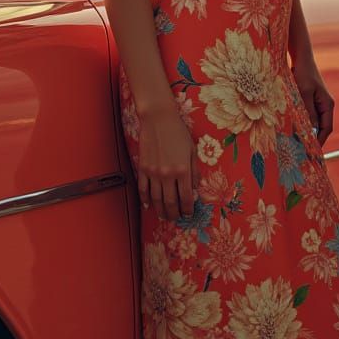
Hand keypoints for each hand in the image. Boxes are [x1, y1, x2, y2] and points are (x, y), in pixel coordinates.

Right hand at [136, 106, 198, 220]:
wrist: (158, 119)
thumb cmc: (178, 132)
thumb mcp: (192, 150)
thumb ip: (194, 170)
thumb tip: (195, 188)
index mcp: (183, 170)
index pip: (186, 197)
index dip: (187, 209)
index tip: (188, 214)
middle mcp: (168, 174)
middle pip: (170, 202)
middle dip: (174, 214)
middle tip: (176, 219)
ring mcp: (153, 173)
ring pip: (156, 199)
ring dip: (160, 211)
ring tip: (164, 216)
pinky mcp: (143, 168)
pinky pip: (143, 189)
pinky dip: (145, 200)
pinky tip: (148, 206)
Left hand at [292, 54, 334, 146]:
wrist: (300, 57)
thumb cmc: (303, 73)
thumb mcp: (304, 93)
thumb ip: (308, 112)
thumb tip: (311, 130)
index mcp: (327, 104)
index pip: (327, 128)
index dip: (320, 141)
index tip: (311, 151)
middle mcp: (324, 105)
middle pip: (320, 126)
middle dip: (312, 138)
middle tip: (301, 150)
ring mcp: (317, 102)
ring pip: (313, 121)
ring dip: (306, 130)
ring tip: (295, 142)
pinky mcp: (309, 99)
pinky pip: (307, 114)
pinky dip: (301, 121)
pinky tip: (291, 127)